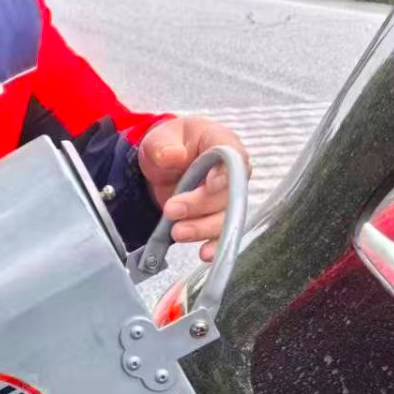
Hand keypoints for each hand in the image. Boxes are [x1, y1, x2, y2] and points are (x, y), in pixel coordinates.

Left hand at [139, 116, 250, 261]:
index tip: (210, 185)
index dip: (225, 173)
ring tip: (177, 232)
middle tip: (171, 210)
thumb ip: (163, 146)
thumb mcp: (160, 139)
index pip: (233, 157)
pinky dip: (214, 245)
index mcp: (221, 143)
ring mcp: (226, 197)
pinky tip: (205, 254)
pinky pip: (221, 233)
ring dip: (202, 228)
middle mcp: (231, 172)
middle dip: (200, 205)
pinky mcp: (216, 217)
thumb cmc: (169, 144)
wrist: (162, 163)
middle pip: (227, 193)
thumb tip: (172, 155)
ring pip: (225, 217)